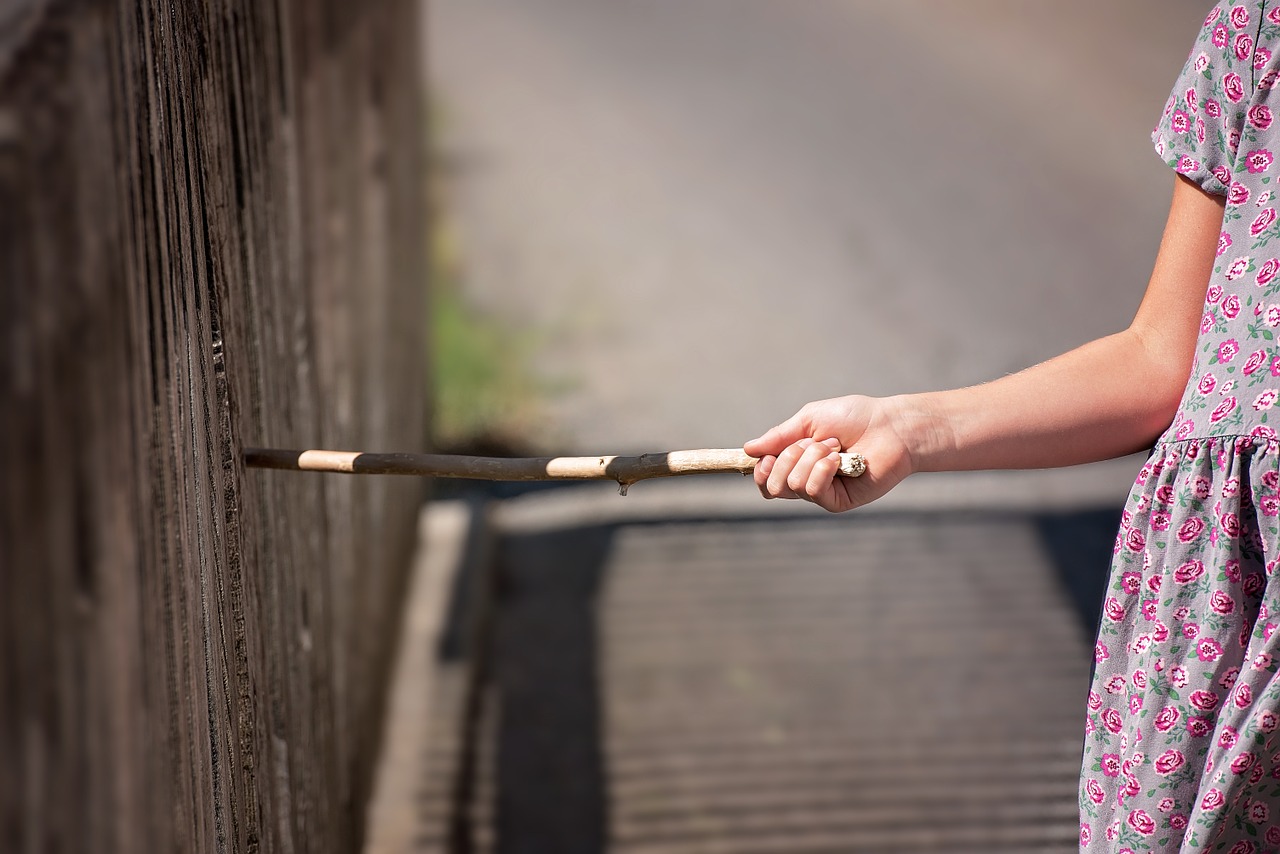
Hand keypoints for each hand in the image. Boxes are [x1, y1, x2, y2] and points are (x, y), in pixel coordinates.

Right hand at [743, 395, 916, 512]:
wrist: (890, 426)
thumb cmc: (854, 418)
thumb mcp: (808, 420)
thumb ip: (779, 436)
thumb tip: (748, 449)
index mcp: (796, 462)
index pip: (764, 479)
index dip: (761, 468)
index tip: (769, 453)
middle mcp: (806, 480)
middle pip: (772, 486)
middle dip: (787, 457)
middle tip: (812, 443)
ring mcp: (822, 493)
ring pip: (792, 485)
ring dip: (811, 457)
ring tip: (835, 447)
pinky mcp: (839, 501)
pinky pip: (814, 491)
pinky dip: (822, 469)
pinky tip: (840, 459)